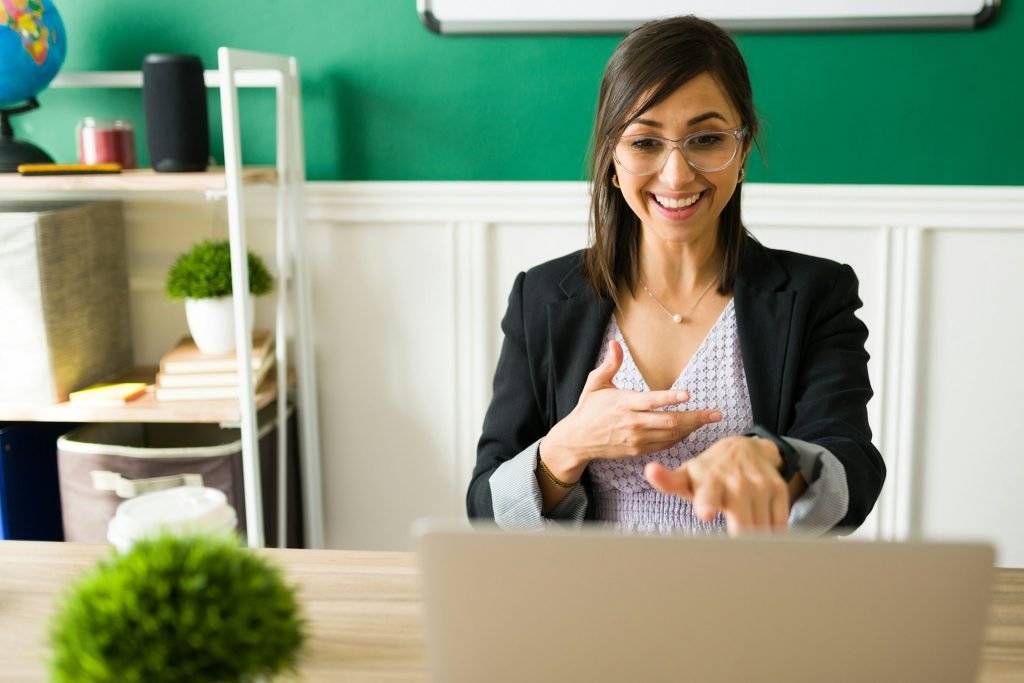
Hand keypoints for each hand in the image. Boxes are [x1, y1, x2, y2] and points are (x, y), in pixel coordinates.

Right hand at [540, 340, 722, 481]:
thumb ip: (610, 364)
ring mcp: (637, 439)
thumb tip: (616, 343)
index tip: (689, 394)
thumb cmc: (588, 408)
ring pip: (671, 435)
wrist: (577, 440)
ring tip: (710, 419)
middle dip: (696, 417)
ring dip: (692, 427)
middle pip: (669, 422)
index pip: (651, 401)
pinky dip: (680, 437)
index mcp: (623, 403)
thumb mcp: (595, 383)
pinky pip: (665, 444)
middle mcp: (632, 423)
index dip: (671, 398)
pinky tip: (690, 429)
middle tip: (716, 414)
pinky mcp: (639, 450)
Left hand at [644, 436, 789, 534]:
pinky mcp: (778, 488)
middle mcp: (735, 481)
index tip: (705, 513)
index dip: (706, 503)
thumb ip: (668, 481)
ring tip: (744, 535)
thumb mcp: (687, 475)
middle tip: (734, 548)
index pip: (707, 494)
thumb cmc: (708, 473)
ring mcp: (758, 485)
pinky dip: (771, 532)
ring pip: (760, 528)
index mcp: (708, 480)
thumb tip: (650, 471)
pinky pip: (778, 523)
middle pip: (741, 522)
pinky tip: (761, 528)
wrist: (745, 448)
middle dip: (739, 536)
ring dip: (754, 539)